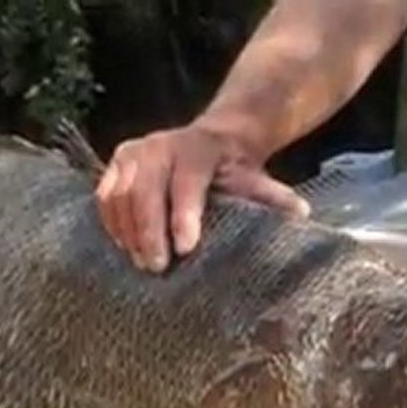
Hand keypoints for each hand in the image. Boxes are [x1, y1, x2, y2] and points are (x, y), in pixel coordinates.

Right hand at [95, 122, 309, 272]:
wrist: (210, 139)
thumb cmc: (232, 171)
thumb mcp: (255, 179)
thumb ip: (273, 197)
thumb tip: (301, 214)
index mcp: (198, 147)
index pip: (187, 182)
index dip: (183, 215)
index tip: (185, 249)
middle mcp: (161, 145)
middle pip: (145, 190)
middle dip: (149, 232)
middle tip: (157, 268)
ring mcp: (133, 151)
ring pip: (120, 195)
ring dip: (128, 233)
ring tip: (142, 263)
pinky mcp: (115, 163)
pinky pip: (105, 197)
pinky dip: (113, 224)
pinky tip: (124, 247)